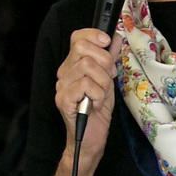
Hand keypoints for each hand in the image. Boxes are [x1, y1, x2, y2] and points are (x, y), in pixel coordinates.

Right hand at [54, 28, 118, 175]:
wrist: (90, 140)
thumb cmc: (97, 112)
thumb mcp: (108, 80)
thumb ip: (109, 59)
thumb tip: (114, 38)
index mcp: (72, 66)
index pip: (77, 38)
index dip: (93, 35)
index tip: (107, 42)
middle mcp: (64, 73)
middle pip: (83, 49)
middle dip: (104, 62)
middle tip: (107, 80)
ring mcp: (61, 87)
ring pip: (86, 66)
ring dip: (103, 82)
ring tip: (101, 96)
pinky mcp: (63, 100)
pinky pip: (85, 85)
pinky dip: (97, 94)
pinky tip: (96, 104)